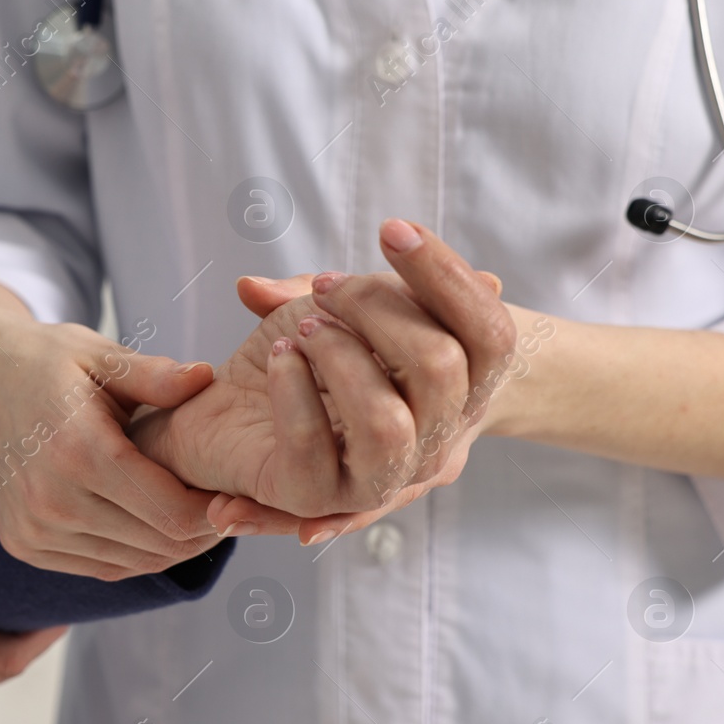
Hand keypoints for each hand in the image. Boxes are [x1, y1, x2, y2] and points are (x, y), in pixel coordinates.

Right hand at [0, 277, 221, 579]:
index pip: (172, 513)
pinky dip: (136, 552)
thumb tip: (205, 379)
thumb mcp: (99, 354)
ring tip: (193, 509)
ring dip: (172, 545)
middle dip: (203, 529)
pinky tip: (153, 521)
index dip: (216, 509)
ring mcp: (34, 530)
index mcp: (78, 452)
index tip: (234, 487)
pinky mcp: (24, 545)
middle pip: (159, 545)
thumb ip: (154, 376)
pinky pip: (102, 567)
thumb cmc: (45, 361)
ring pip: (134, 563)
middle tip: (225, 501)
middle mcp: (51, 502)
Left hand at [133, 219, 515, 541]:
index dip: (447, 275)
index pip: (491, 332)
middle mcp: (436, 442)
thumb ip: (347, 286)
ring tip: (303, 331)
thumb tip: (397, 234)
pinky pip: (312, 448)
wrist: (232, 426)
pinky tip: (278, 358)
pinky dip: (291, 392)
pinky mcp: (314, 495)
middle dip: (377, 309)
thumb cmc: (306, 361)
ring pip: (387, 424)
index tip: (390, 228)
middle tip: (327, 290)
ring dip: (340, 358)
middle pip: (441, 366)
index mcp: (461, 392)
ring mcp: (382, 478)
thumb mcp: (336, 312)